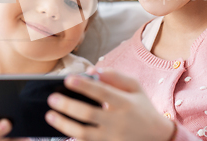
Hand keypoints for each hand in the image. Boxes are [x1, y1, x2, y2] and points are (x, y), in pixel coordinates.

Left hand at [45, 68, 175, 140]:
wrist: (157, 137)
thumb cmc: (141, 107)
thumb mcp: (135, 87)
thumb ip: (115, 76)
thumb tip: (91, 71)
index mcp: (125, 103)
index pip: (102, 92)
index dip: (85, 85)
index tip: (68, 78)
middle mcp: (118, 122)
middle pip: (89, 114)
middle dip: (68, 106)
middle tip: (52, 98)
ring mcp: (113, 138)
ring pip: (84, 133)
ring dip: (64, 125)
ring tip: (50, 115)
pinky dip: (72, 137)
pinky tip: (61, 129)